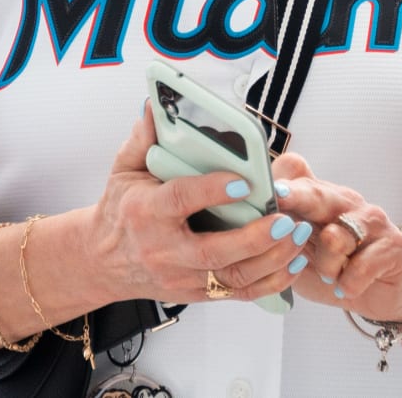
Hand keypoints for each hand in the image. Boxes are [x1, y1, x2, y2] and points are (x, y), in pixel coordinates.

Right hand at [92, 112, 310, 305]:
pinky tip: (292, 262)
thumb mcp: (124, 170)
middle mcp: (164, 250)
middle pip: (212, 252)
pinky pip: (238, 294)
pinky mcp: (197, 293)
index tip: (243, 182)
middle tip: (286, 220)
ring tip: (299, 236)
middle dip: (254, 238)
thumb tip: (155, 106)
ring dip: (271, 259)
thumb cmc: (119, 211)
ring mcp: (181, 278)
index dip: (211, 192)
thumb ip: (143, 139)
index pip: (180, 201)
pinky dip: (270, 282)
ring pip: (231, 277)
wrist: (102, 262)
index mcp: (146, 213)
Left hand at [270, 154, 401, 322]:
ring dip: (327, 264)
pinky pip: (363, 265)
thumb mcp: (299, 252)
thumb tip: (241, 227)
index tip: (261, 186)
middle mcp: (345, 202)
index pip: (296, 175)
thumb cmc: (335, 266)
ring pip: (337, 237)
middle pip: (317, 194)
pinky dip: (350, 282)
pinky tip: (346, 287)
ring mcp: (372, 221)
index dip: (278, 181)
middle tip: (279, 198)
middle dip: (296, 196)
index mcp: (318, 197)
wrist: (382, 290)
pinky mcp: (393, 246)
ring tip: (330, 276)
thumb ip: (277, 236)